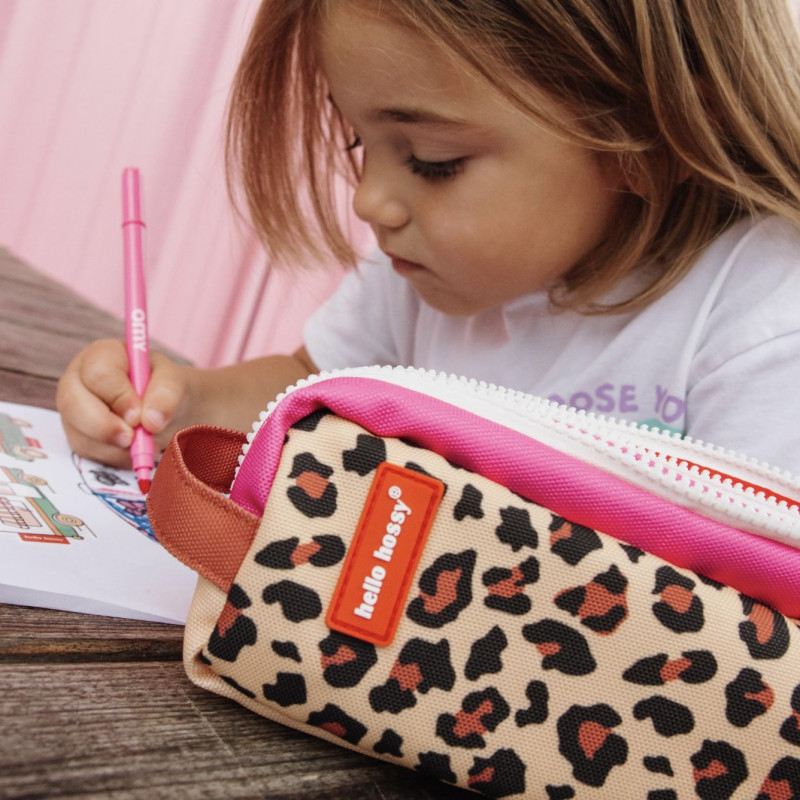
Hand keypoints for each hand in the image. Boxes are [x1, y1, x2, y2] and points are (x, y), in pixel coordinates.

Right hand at [56, 339, 188, 466]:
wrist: (166, 409)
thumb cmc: (165, 389)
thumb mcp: (174, 383)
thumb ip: (167, 394)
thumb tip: (150, 421)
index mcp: (101, 356)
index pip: (98, 372)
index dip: (118, 396)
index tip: (139, 415)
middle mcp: (78, 380)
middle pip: (73, 404)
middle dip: (104, 426)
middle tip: (132, 438)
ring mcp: (74, 410)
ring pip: (80, 433)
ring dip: (113, 445)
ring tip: (143, 442)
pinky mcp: (79, 436)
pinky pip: (88, 452)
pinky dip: (114, 457)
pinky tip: (133, 450)